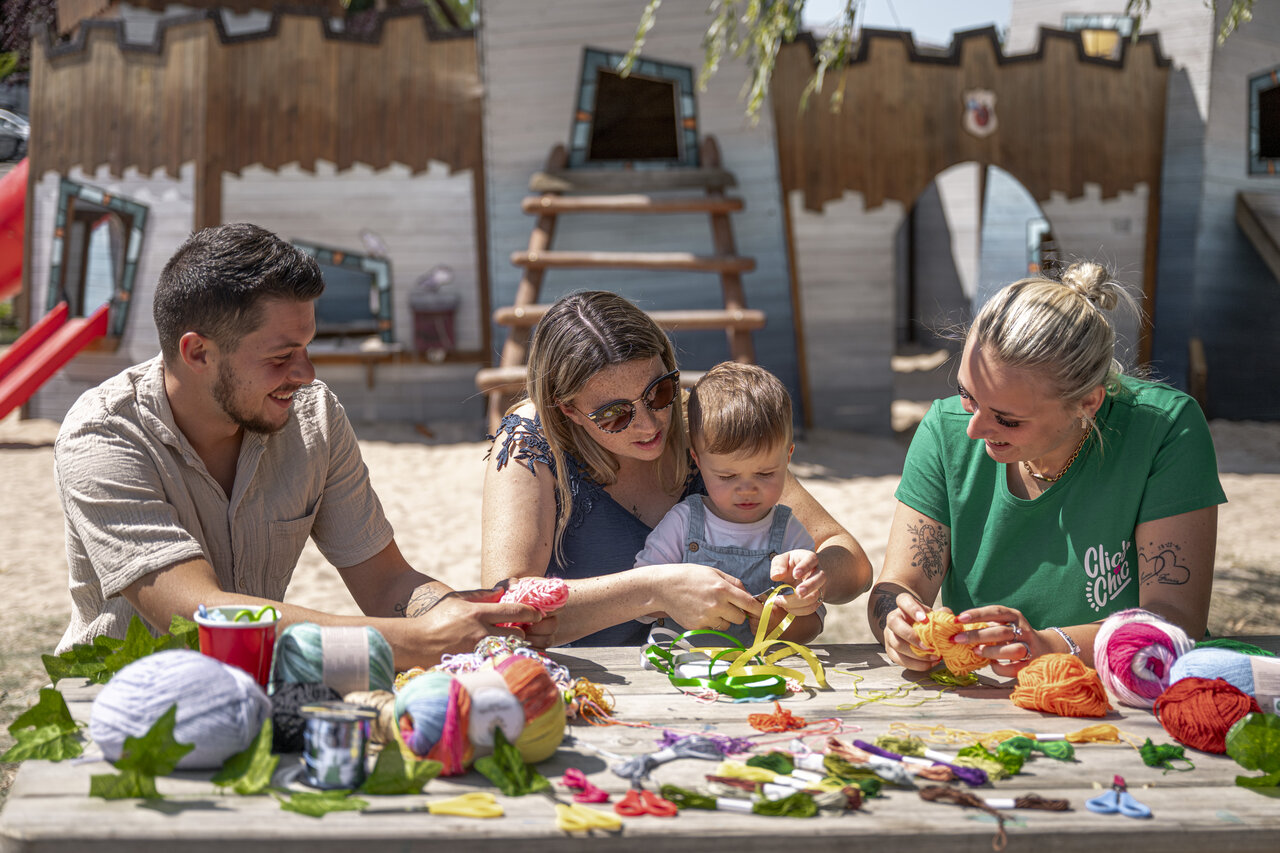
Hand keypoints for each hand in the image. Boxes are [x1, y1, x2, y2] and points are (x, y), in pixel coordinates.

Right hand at [408, 586, 542, 659]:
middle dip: (523, 632)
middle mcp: (480, 632)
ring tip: (514, 644)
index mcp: (478, 613)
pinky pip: (498, 662)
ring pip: (510, 650)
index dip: (531, 612)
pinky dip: (504, 660)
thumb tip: (503, 591)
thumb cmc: (436, 618)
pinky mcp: (473, 664)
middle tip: (524, 631)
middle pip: (518, 634)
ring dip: (515, 647)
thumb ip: (481, 594)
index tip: (539, 614)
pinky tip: (504, 657)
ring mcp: (477, 650)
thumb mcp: (457, 599)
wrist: (416, 642)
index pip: (514, 611)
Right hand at [655, 564, 762, 634]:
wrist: (664, 586)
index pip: (748, 603)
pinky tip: (700, 611)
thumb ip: (734, 583)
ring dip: (724, 619)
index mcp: (722, 588)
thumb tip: (749, 595)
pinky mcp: (697, 626)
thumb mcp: (713, 572)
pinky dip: (710, 623)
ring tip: (710, 607)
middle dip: (737, 613)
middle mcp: (716, 604)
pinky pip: (713, 629)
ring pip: (727, 625)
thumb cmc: (689, 576)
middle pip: (740, 618)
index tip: (763, 612)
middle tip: (727, 605)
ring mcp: (706, 617)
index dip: (758, 609)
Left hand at [770, 549, 823, 615]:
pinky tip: (786, 608)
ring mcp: (820, 587)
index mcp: (810, 559)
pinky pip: (811, 608)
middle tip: (798, 592)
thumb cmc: (792, 565)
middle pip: (819, 579)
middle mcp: (818, 573)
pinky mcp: (817, 600)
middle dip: (808, 587)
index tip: (795, 574)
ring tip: (782, 601)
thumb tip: (776, 576)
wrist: (805, 574)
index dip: (804, 567)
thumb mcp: (783, 559)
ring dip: (799, 602)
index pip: (811, 560)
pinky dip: (799, 610)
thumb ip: (778, 565)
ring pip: (816, 596)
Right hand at [881, 592, 941, 671]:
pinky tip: (929, 664)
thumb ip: (943, 615)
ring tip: (934, 657)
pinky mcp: (890, 650)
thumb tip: (951, 621)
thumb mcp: (934, 615)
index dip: (913, 609)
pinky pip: (898, 659)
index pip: (903, 600)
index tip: (925, 620)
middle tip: (928, 646)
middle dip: (911, 636)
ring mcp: (889, 635)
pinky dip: (915, 664)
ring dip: (916, 654)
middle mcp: (893, 618)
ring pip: (896, 644)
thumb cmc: (927, 622)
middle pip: (894, 623)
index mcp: (903, 605)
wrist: (916, 631)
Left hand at [952, 605, 1041, 677]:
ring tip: (975, 652)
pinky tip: (991, 665)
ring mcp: (1029, 647)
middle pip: (1000, 632)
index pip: (996, 612)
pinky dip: (999, 668)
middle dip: (977, 635)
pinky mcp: (1031, 664)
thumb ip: (986, 624)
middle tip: (957, 639)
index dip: (977, 614)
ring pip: (1011, 650)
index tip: (959, 619)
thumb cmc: (1014, 635)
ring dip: (990, 651)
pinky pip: (1013, 668)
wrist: (1045, 648)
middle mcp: (1023, 630)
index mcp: (1015, 616)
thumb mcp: (1004, 624)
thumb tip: (957, 624)